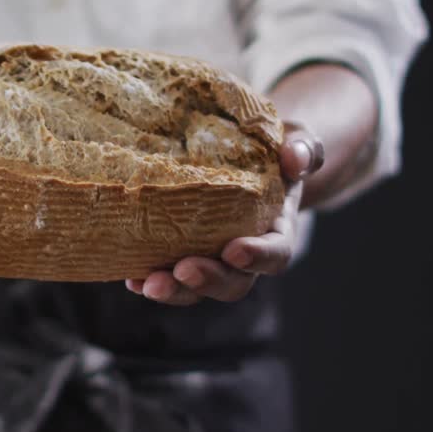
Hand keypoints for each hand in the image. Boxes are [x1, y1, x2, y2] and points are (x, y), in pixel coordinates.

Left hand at [124, 123, 323, 305]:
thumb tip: (295, 157)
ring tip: (148, 284)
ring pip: (197, 288)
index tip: (234, 251)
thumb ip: (302, 149)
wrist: (250, 157)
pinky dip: (148, 279)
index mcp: (277, 231)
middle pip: (233, 282)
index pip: (276, 254)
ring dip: (174, 290)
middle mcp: (246, 255)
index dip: (257, 257)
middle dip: (207, 281)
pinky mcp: (184, 255)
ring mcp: (213, 260)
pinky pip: (169, 275)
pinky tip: (130, 278)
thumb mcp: (295, 141)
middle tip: (183, 271)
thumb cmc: (274, 149)